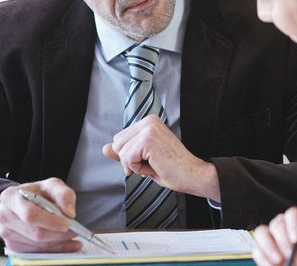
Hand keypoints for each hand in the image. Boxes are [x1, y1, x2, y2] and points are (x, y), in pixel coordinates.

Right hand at [0, 177, 81, 252]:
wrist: (22, 202)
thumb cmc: (35, 193)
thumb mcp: (51, 185)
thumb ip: (63, 194)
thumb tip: (69, 212)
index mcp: (10, 197)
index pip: (30, 214)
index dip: (50, 221)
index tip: (67, 224)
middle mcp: (4, 216)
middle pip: (35, 233)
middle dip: (59, 234)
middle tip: (75, 231)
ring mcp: (6, 233)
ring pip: (37, 245)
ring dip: (58, 242)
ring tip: (72, 235)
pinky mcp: (12, 246)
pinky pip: (36, 252)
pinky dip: (54, 249)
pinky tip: (66, 243)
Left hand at [102, 115, 219, 201]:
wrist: (192, 175)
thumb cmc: (171, 169)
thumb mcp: (143, 159)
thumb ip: (124, 152)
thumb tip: (104, 148)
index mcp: (149, 122)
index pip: (120, 139)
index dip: (130, 156)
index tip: (150, 160)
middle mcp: (148, 121)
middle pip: (117, 144)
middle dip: (129, 160)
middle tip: (152, 163)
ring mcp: (149, 129)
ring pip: (121, 152)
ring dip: (134, 165)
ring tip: (154, 165)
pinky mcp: (148, 140)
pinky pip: (127, 159)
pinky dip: (137, 169)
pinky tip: (154, 167)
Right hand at [253, 207, 296, 265]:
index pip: (293, 214)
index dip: (294, 224)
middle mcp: (282, 225)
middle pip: (277, 224)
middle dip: (283, 240)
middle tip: (290, 253)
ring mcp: (270, 236)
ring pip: (262, 233)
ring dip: (270, 248)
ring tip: (281, 261)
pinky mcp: (261, 249)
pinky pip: (257, 250)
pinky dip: (264, 260)